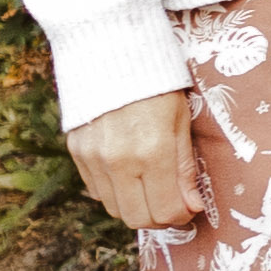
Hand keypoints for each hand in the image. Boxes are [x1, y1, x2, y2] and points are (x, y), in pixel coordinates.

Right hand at [66, 87, 198, 236]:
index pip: (165, 211)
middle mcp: (118, 161)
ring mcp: (93, 158)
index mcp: (152, 152)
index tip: (189, 208)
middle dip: (158, 218)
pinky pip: (96, 190)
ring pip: (114, 209)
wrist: (112, 51)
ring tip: (151, 188)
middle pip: (137, 218)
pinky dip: (114, 191)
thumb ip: (185, 168)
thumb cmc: (158, 85)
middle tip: (171, 203)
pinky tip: (128, 173)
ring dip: (135, 206)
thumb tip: (193, 206)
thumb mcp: (182, 122)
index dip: (180, 216)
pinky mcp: (77, 152)